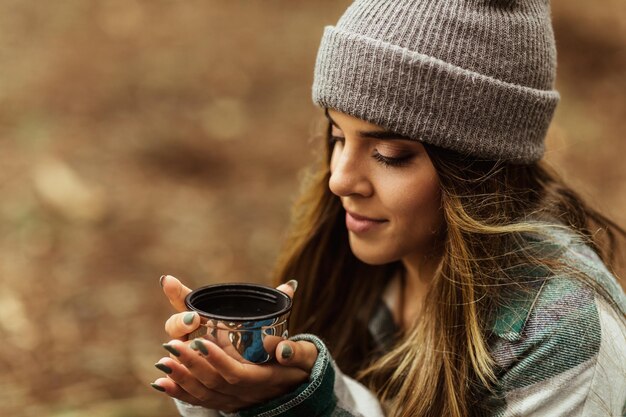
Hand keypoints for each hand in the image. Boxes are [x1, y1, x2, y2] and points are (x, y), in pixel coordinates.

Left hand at [153, 276, 317, 411]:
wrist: (298, 391)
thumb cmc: (301, 367)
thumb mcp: (306, 357)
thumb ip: (297, 351)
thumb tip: (284, 349)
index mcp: (263, 379)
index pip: (236, 373)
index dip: (217, 360)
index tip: (201, 341)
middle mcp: (245, 393)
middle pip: (213, 382)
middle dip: (191, 365)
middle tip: (172, 345)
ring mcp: (232, 400)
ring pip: (203, 393)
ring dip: (181, 379)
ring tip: (163, 362)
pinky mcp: (223, 402)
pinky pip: (198, 400)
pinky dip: (179, 392)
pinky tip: (160, 382)